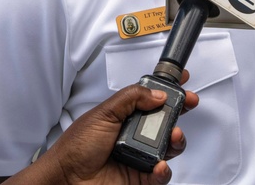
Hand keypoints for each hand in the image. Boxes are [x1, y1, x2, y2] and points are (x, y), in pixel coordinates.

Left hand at [10, 71, 198, 184]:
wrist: (66, 178)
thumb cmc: (77, 146)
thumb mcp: (104, 113)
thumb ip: (132, 98)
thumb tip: (158, 93)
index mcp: (124, 115)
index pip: (151, 99)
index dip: (167, 90)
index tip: (182, 81)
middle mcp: (133, 134)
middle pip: (165, 122)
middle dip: (179, 112)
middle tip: (187, 103)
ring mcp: (138, 156)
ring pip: (168, 148)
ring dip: (176, 140)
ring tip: (174, 135)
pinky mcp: (140, 178)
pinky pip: (160, 175)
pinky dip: (164, 171)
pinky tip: (160, 164)